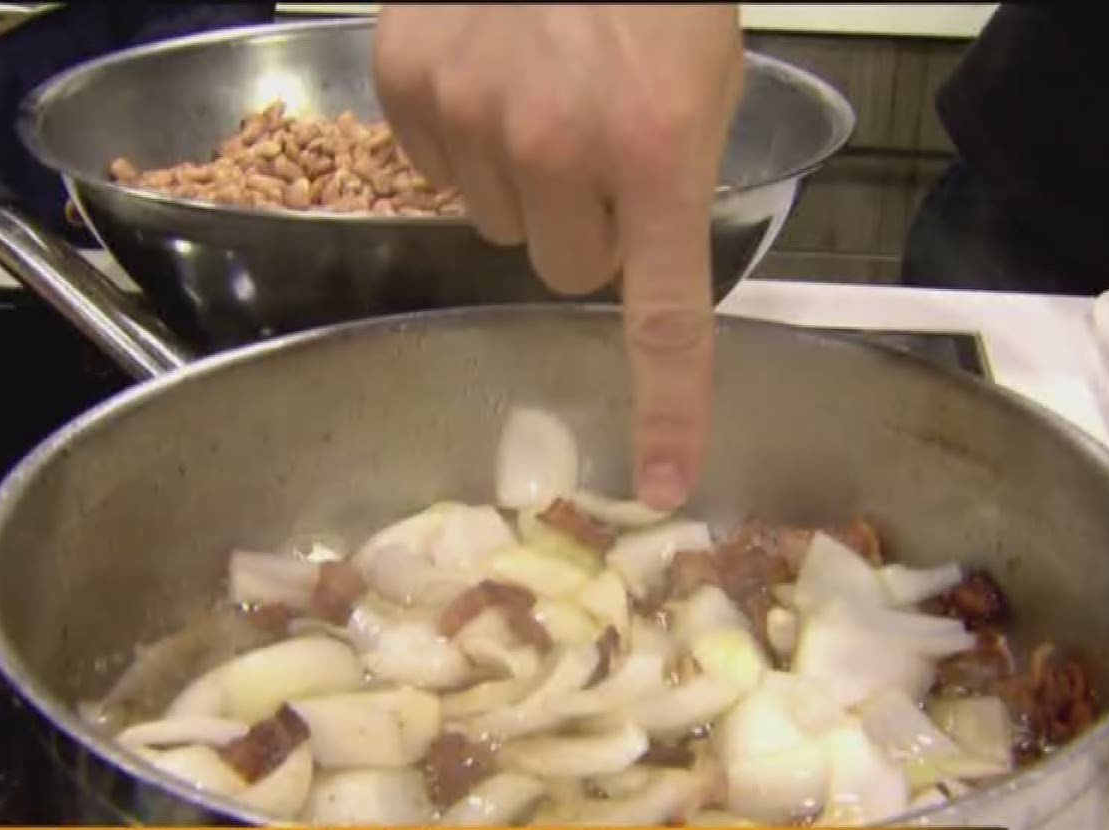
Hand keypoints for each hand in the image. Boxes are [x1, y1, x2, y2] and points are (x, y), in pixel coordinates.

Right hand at [374, 3, 742, 509]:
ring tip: (542, 88)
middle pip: (563, 266)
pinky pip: (437, 164)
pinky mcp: (408, 83)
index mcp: (654, 154)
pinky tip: (490, 69)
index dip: (666, 405)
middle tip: (597, 145)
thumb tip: (629, 263)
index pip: (662, 313)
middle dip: (583, 222)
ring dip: (521, 175)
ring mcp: (471, 115)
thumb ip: (673, 180)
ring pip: (496, 219)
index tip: (665, 481)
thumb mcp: (700, 82)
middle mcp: (558, 148)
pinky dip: (462, 133)